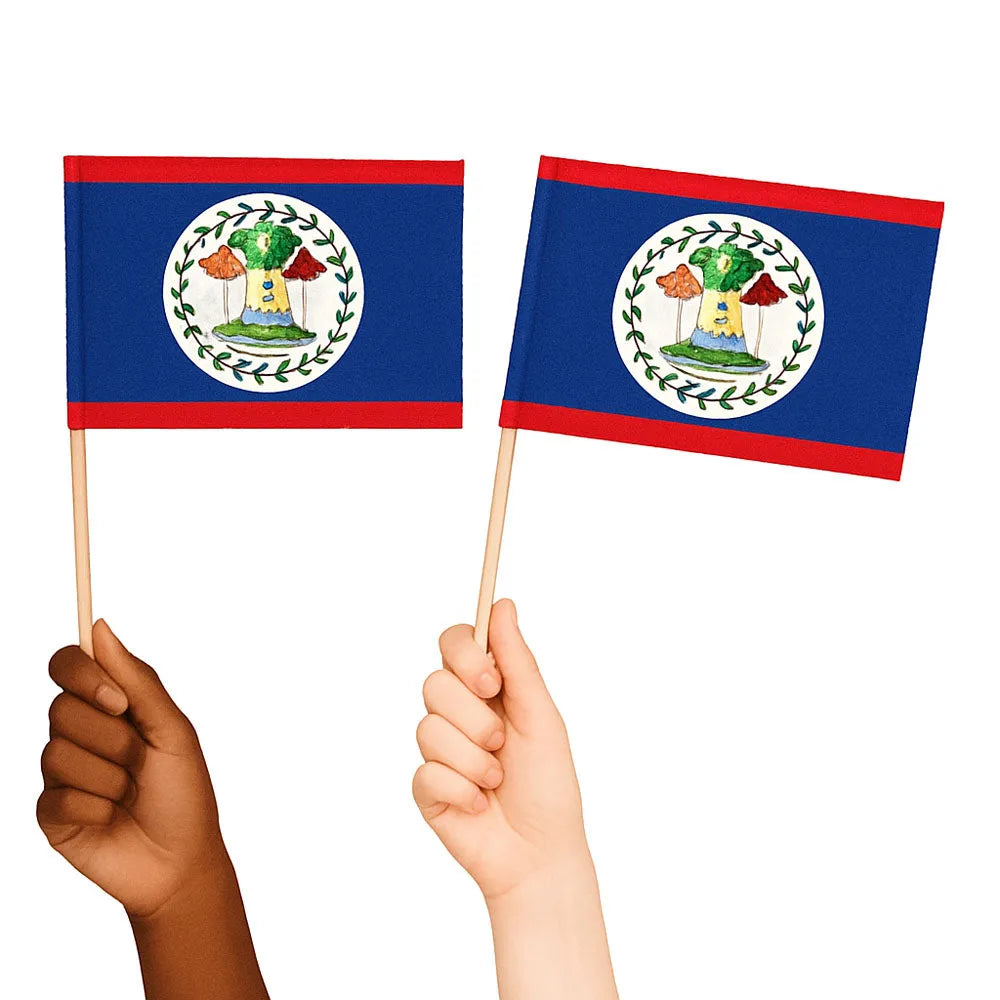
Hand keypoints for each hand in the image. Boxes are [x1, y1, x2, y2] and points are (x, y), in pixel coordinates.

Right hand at [37, 619, 227, 918]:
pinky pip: (56, 796)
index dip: (82, 674)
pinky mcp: (51, 812)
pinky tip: (111, 818)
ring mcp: (61, 773)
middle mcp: (78, 733)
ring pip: (57, 753)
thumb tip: (99, 626)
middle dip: (111, 738)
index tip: (117, 701)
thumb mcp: (171, 730)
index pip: (68, 665)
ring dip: (109, 776)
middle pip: (60, 708)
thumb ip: (138, 680)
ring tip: (130, 794)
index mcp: (109, 706)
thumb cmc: (184, 791)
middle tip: (140, 762)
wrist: (181, 860)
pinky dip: (95, 807)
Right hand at [413, 600, 616, 998]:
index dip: (463, 655)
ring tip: (497, 779)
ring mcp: (438, 749)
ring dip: (475, 760)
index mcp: (486, 688)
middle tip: (501, 740)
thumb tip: (503, 603)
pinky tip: (481, 804)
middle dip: (474, 717)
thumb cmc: (548, 784)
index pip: (454, 642)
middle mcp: (457, 712)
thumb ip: (519, 662)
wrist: (540, 854)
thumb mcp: (540, 716)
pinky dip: (463, 790)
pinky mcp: (425, 787)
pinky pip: (427, 772)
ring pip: (429, 729)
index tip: (490, 680)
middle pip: (434, 683)